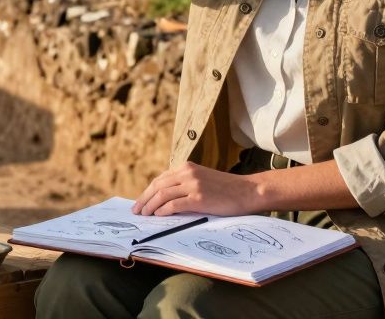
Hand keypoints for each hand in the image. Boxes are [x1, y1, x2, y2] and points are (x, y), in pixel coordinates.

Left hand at [132, 161, 259, 216]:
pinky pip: (174, 205)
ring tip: (144, 215)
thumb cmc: (226, 189)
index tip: (141, 201)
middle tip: (136, 210)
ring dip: (150, 206)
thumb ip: (185, 183)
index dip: (148, 191)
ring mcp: (193, 185)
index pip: (160, 179)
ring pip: (162, 195)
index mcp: (187, 167)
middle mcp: (187, 173)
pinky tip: (158, 216)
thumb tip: (165, 198)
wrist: (247, 191)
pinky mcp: (198, 198)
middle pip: (157, 186)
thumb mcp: (203, 179)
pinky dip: (163, 211)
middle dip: (144, 199)